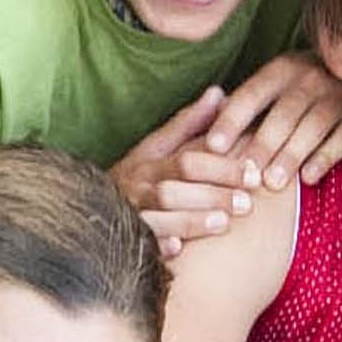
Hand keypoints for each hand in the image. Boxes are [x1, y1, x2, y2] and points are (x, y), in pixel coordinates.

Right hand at [111, 87, 258, 255]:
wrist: (87, 209)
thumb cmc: (135, 177)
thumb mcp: (156, 147)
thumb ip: (189, 124)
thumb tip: (219, 92)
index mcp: (149, 162)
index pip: (187, 161)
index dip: (221, 166)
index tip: (253, 173)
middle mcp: (136, 187)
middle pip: (173, 189)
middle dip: (212, 195)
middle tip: (247, 203)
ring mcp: (127, 215)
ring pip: (157, 217)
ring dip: (190, 220)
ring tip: (223, 223)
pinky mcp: (121, 242)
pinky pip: (138, 245)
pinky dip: (157, 245)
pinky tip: (178, 249)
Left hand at [209, 52, 341, 188]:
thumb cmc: (298, 93)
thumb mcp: (273, 89)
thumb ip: (243, 107)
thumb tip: (203, 135)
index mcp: (281, 69)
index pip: (252, 93)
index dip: (232, 119)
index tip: (213, 147)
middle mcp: (310, 77)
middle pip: (283, 112)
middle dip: (263, 144)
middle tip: (245, 174)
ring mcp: (338, 95)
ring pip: (313, 125)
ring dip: (291, 154)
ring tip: (272, 183)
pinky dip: (326, 157)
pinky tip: (309, 177)